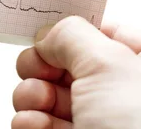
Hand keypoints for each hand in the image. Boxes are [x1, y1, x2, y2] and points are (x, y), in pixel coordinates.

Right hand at [12, 16, 140, 127]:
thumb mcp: (108, 65)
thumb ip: (72, 36)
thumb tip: (47, 34)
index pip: (104, 33)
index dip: (72, 31)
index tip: (47, 30)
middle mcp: (121, 94)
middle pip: (65, 63)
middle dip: (41, 64)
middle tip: (40, 68)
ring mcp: (95, 121)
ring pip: (46, 93)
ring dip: (30, 93)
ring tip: (37, 100)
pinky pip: (36, 120)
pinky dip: (27, 119)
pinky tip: (32, 122)